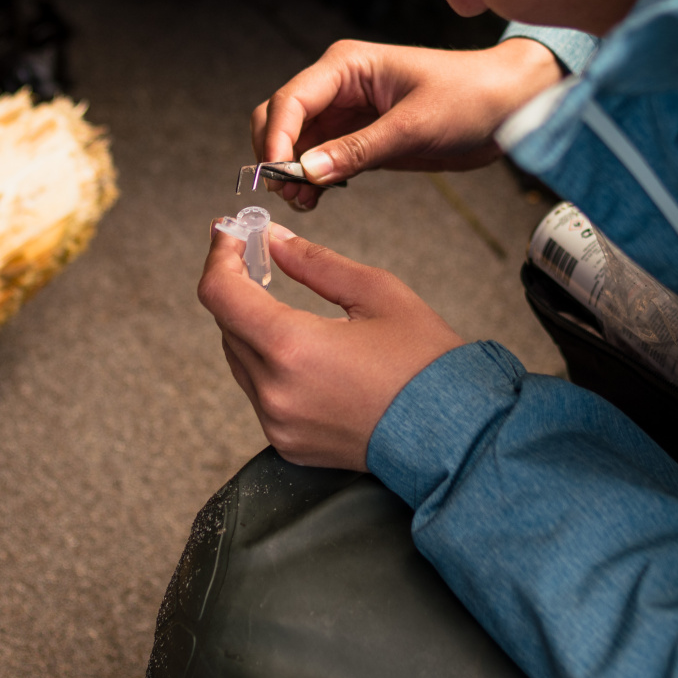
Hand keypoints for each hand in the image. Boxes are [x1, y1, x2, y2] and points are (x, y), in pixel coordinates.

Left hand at [199, 221, 464, 469]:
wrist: (457, 436)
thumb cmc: (427, 363)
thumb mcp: (376, 293)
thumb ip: (314, 263)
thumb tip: (273, 240)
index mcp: (292, 348)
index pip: (219, 293)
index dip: (220, 255)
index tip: (231, 234)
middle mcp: (275, 392)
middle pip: (226, 325)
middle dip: (237, 285)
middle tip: (258, 253)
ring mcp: (278, 424)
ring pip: (240, 359)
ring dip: (251, 325)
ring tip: (278, 296)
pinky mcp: (287, 444)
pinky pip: (259, 393)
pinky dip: (268, 363)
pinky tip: (300, 346)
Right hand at [251, 38, 562, 209]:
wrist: (511, 106)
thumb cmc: (470, 97)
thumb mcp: (415, 126)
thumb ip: (359, 149)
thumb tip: (307, 171)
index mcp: (347, 66)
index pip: (291, 99)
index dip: (276, 138)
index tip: (276, 174)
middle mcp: (339, 86)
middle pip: (281, 118)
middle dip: (276, 155)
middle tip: (289, 192)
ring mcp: (347, 114)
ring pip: (296, 143)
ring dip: (291, 172)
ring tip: (305, 202)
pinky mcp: (360, 138)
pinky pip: (319, 159)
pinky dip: (311, 179)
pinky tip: (317, 199)